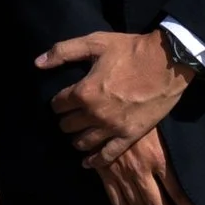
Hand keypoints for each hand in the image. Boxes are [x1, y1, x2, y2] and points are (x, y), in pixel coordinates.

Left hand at [40, 25, 186, 163]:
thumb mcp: (95, 43)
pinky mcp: (130, 135)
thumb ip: (63, 52)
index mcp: (84, 92)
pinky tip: (87, 162)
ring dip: (76, 139)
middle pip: (67, 126)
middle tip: (70, 116)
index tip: (62, 101)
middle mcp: (95, 114)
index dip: (57, 103)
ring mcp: (113, 127)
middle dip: (66, 120)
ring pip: (82, 142)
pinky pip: (107, 155)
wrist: (167, 62)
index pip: (57, 106)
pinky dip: (95, 161)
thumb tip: (37, 63)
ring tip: (77, 134)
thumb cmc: (130, 50)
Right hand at [93, 125, 201, 204]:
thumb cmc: (141, 115)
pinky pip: (118, 202)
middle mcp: (141, 171)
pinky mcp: (106, 175)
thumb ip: (172, 151)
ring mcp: (122, 175)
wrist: (108, 109)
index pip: (178, 194)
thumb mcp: (162, 130)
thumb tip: (190, 169)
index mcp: (159, 159)